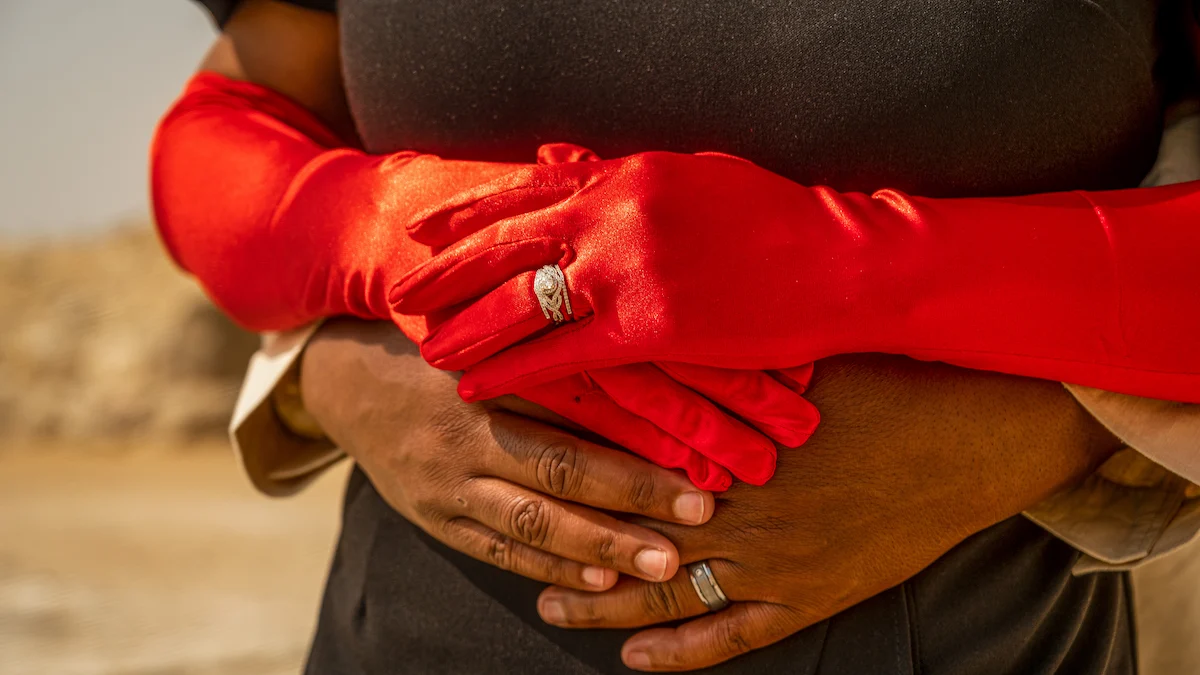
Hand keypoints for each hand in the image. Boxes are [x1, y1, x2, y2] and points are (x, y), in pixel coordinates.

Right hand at [301, 318, 718, 589]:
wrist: (345, 387)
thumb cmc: (433, 353)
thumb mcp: (480, 339)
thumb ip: (545, 354)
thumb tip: (638, 366)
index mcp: (484, 378)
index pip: (570, 407)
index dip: (631, 428)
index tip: (694, 449)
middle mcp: (465, 434)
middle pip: (559, 469)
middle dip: (633, 495)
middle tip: (700, 514)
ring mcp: (446, 484)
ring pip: (532, 521)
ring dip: (600, 545)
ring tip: (662, 563)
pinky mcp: (435, 519)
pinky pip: (497, 550)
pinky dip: (548, 567)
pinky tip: (598, 583)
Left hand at [391, 150, 884, 399]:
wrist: (841, 262)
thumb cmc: (774, 218)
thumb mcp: (689, 175)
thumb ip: (615, 170)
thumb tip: (555, 157)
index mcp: (624, 175)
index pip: (524, 192)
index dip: (467, 214)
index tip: (424, 231)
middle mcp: (615, 216)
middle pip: (507, 246)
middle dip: (448, 272)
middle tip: (401, 294)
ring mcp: (630, 271)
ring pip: (523, 302)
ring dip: (469, 327)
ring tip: (427, 347)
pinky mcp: (652, 327)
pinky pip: (563, 354)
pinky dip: (513, 371)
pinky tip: (477, 384)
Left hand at [533, 355, 1122, 670]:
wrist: (974, 435)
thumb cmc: (887, 381)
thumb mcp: (795, 353)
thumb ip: (720, 359)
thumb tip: (655, 333)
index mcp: (727, 447)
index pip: (625, 468)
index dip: (569, 475)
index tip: (521, 474)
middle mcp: (738, 510)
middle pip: (629, 535)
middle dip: (568, 545)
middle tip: (514, 552)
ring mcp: (773, 562)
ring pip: (668, 593)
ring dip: (606, 604)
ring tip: (552, 606)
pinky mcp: (812, 596)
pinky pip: (735, 635)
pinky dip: (683, 651)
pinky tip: (639, 658)